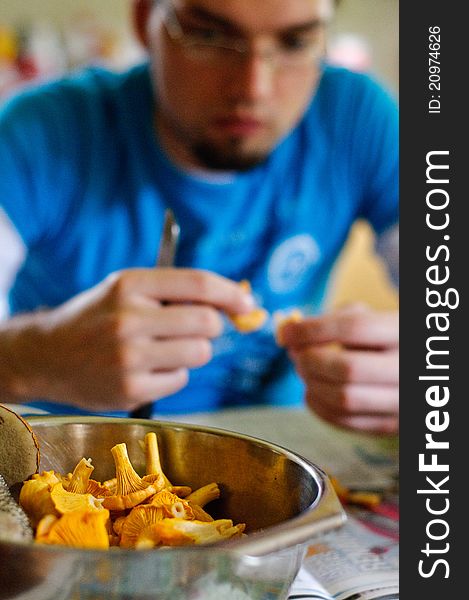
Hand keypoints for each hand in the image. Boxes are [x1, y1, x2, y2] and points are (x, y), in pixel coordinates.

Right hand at [0, 269, 254, 411]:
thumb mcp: (126, 288)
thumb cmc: (98, 317)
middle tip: (197, 329)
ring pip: (200, 353)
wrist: (48, 354)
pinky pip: (180, 380)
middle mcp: (129, 319)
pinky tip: (147, 369)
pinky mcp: (130, 390)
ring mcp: (129, 358)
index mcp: (130, 285)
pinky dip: (173, 374)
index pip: (199, 284)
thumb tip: (233, 302)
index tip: (247, 303)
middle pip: (207, 323)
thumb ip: (174, 291)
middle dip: (212, 327)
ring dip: (192, 351)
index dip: (232, 293)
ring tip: (163, 348)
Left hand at [278, 305, 398, 433]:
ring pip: (344, 399)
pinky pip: (345, 421)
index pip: (355, 328)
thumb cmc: (382, 339)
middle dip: (310, 361)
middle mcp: (408, 369)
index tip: (288, 333)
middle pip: (348, 368)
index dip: (314, 330)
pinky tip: (312, 390)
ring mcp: (401, 401)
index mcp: (403, 333)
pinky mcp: (390, 425)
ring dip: (312, 384)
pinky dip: (318, 406)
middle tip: (296, 354)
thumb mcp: (368, 317)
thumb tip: (290, 334)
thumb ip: (331, 320)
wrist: (418, 371)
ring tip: (303, 370)